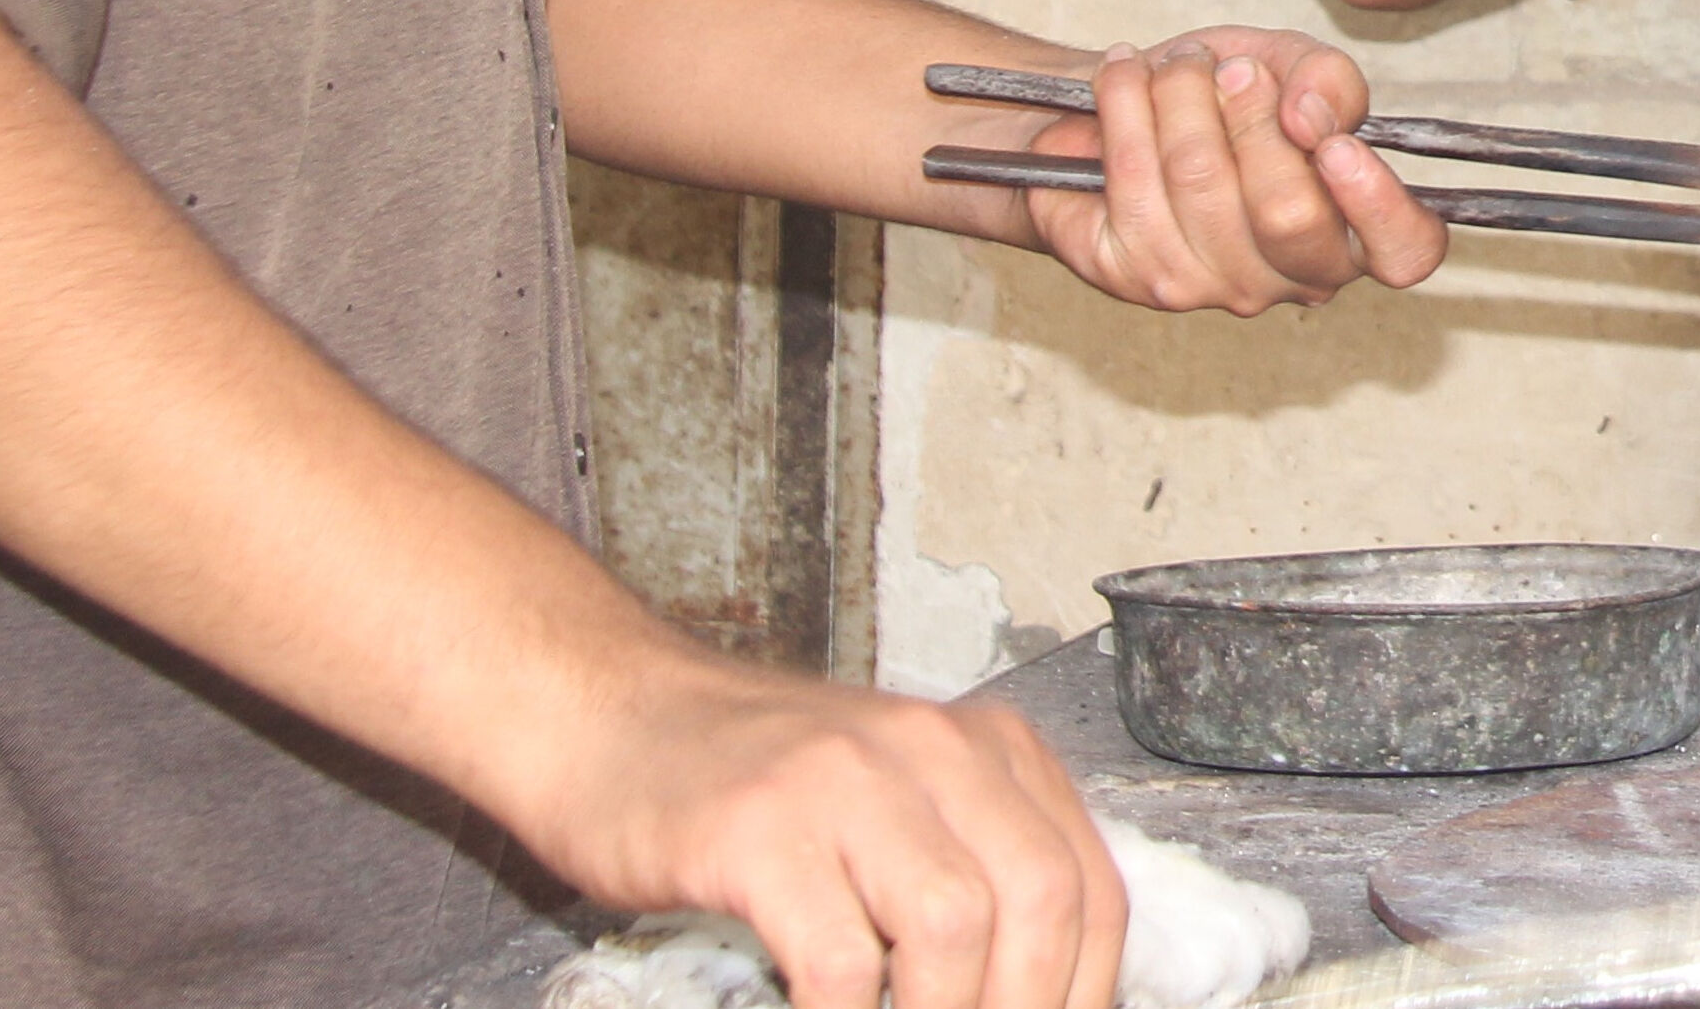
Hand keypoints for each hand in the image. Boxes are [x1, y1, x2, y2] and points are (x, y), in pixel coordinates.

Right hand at [508, 645, 1124, 1008]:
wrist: (609, 719)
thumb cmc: (752, 784)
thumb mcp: (892, 803)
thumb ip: (965, 873)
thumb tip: (1026, 990)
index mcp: (985, 749)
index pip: (1090, 888)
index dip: (1087, 996)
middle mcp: (930, 750)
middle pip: (1041, 905)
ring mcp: (844, 784)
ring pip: (954, 928)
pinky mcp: (759, 831)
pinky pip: (837, 964)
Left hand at [1020, 30, 1449, 312]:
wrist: (1123, 103)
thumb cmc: (1223, 94)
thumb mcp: (1292, 65)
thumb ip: (1328, 78)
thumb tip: (1311, 116)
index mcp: (1349, 234)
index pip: (1403, 252)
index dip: (1376, 202)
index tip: (1333, 144)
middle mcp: (1283, 280)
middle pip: (1286, 209)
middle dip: (1250, 111)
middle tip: (1229, 69)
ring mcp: (1203, 288)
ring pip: (1197, 177)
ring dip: (1179, 91)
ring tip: (1173, 64)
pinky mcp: (1125, 275)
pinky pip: (1130, 175)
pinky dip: (1124, 101)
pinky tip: (1125, 79)